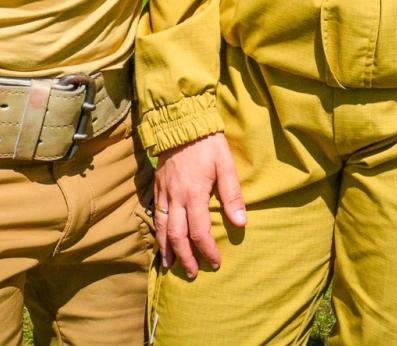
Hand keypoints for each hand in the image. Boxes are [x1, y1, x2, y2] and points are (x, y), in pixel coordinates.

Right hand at [153, 132, 245, 275]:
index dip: (207, 250)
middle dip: (185, 257)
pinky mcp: (157, 187)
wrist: (180, 123)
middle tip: (192, 273)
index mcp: (194, 194)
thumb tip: (241, 223)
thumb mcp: (225, 165)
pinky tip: (160, 239)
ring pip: (162, 228)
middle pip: (177, 236)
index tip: (215, 262)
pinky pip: (156, 214)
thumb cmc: (207, 143)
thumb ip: (232, 195)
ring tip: (170, 265)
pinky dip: (158, 231)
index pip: (199, 232)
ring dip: (167, 249)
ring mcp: (164, 193)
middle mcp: (176, 197)